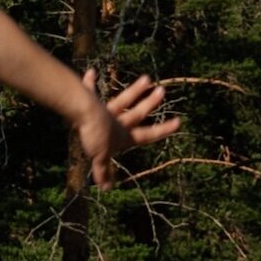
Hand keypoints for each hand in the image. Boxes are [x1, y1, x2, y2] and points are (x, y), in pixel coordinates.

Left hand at [77, 69, 180, 187]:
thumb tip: (106, 188)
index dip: (163, 130)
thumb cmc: (94, 136)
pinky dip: (90, 83)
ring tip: (147, 78)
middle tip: (163, 91)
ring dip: (134, 90)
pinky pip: (90, 92)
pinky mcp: (91, 103)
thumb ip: (103, 170)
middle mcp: (118, 122)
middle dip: (150, 103)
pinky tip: (91, 73)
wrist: (82, 114)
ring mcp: (105, 111)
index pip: (147, 134)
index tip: (179, 122)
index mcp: (124, 135)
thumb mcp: (99, 157)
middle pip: (137, 113)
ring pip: (123, 99)